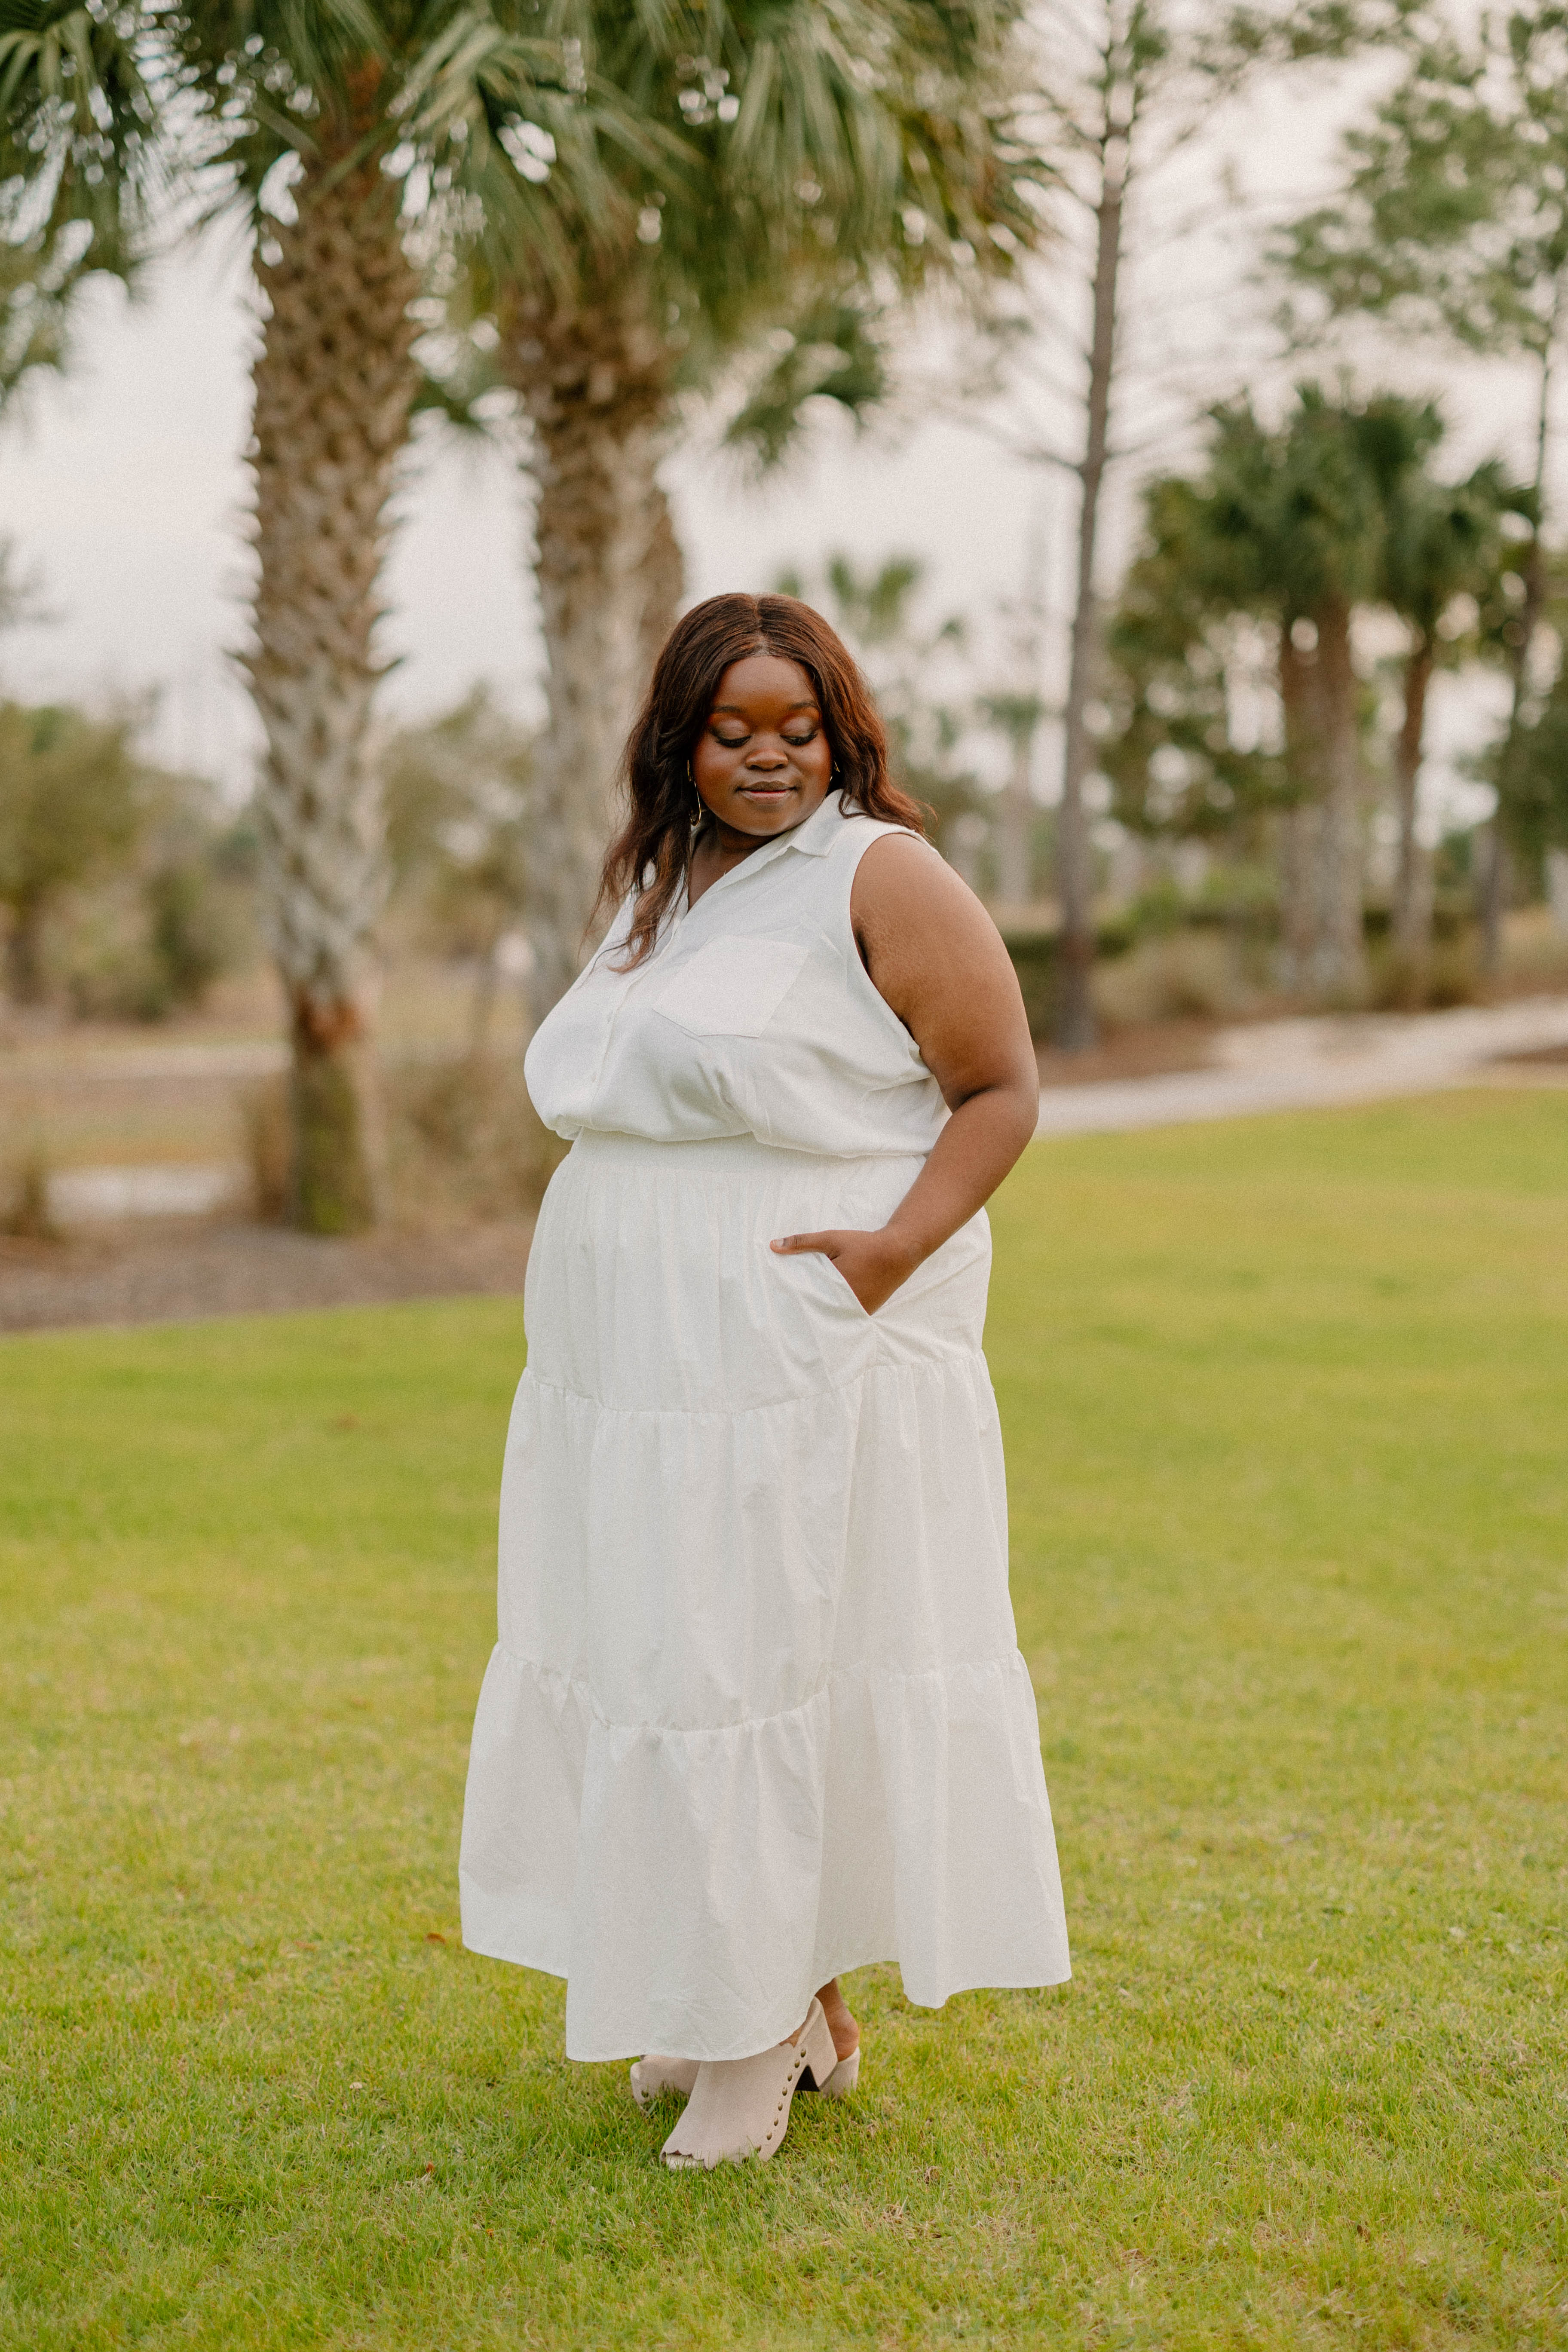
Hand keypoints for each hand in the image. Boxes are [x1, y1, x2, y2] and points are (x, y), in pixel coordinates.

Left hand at [769, 1226, 919, 1315]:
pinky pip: (845, 1315)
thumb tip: (772, 1245)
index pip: (806, 1298)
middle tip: (785, 1313)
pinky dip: (835, 1311)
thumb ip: (802, 1242)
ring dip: (820, 1312)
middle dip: (804, 1309)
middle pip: (818, 1309)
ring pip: (831, 1315)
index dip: (792, 1300)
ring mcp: (857, 1310)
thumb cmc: (863, 1244)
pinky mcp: (865, 1312)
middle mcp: (846, 1303)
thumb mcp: (831, 1239)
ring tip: (801, 1315)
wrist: (898, 1252)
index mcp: (834, 1286)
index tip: (778, 1304)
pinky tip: (824, 1309)